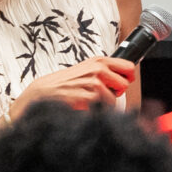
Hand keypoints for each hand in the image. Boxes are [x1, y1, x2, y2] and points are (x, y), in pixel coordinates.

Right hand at [12, 57, 136, 115]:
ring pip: (115, 98)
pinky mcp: (89, 97)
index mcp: (98, 61)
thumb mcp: (85, 69)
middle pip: (125, 84)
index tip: (123, 82)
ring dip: (105, 103)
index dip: (128, 77)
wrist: (43, 92)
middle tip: (102, 93)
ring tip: (89, 100)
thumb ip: (104, 70)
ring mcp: (93, 83)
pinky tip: (85, 105)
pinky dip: (97, 109)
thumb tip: (125, 76)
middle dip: (116, 92)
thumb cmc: (64, 82)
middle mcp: (98, 69)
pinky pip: (105, 107)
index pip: (129, 67)